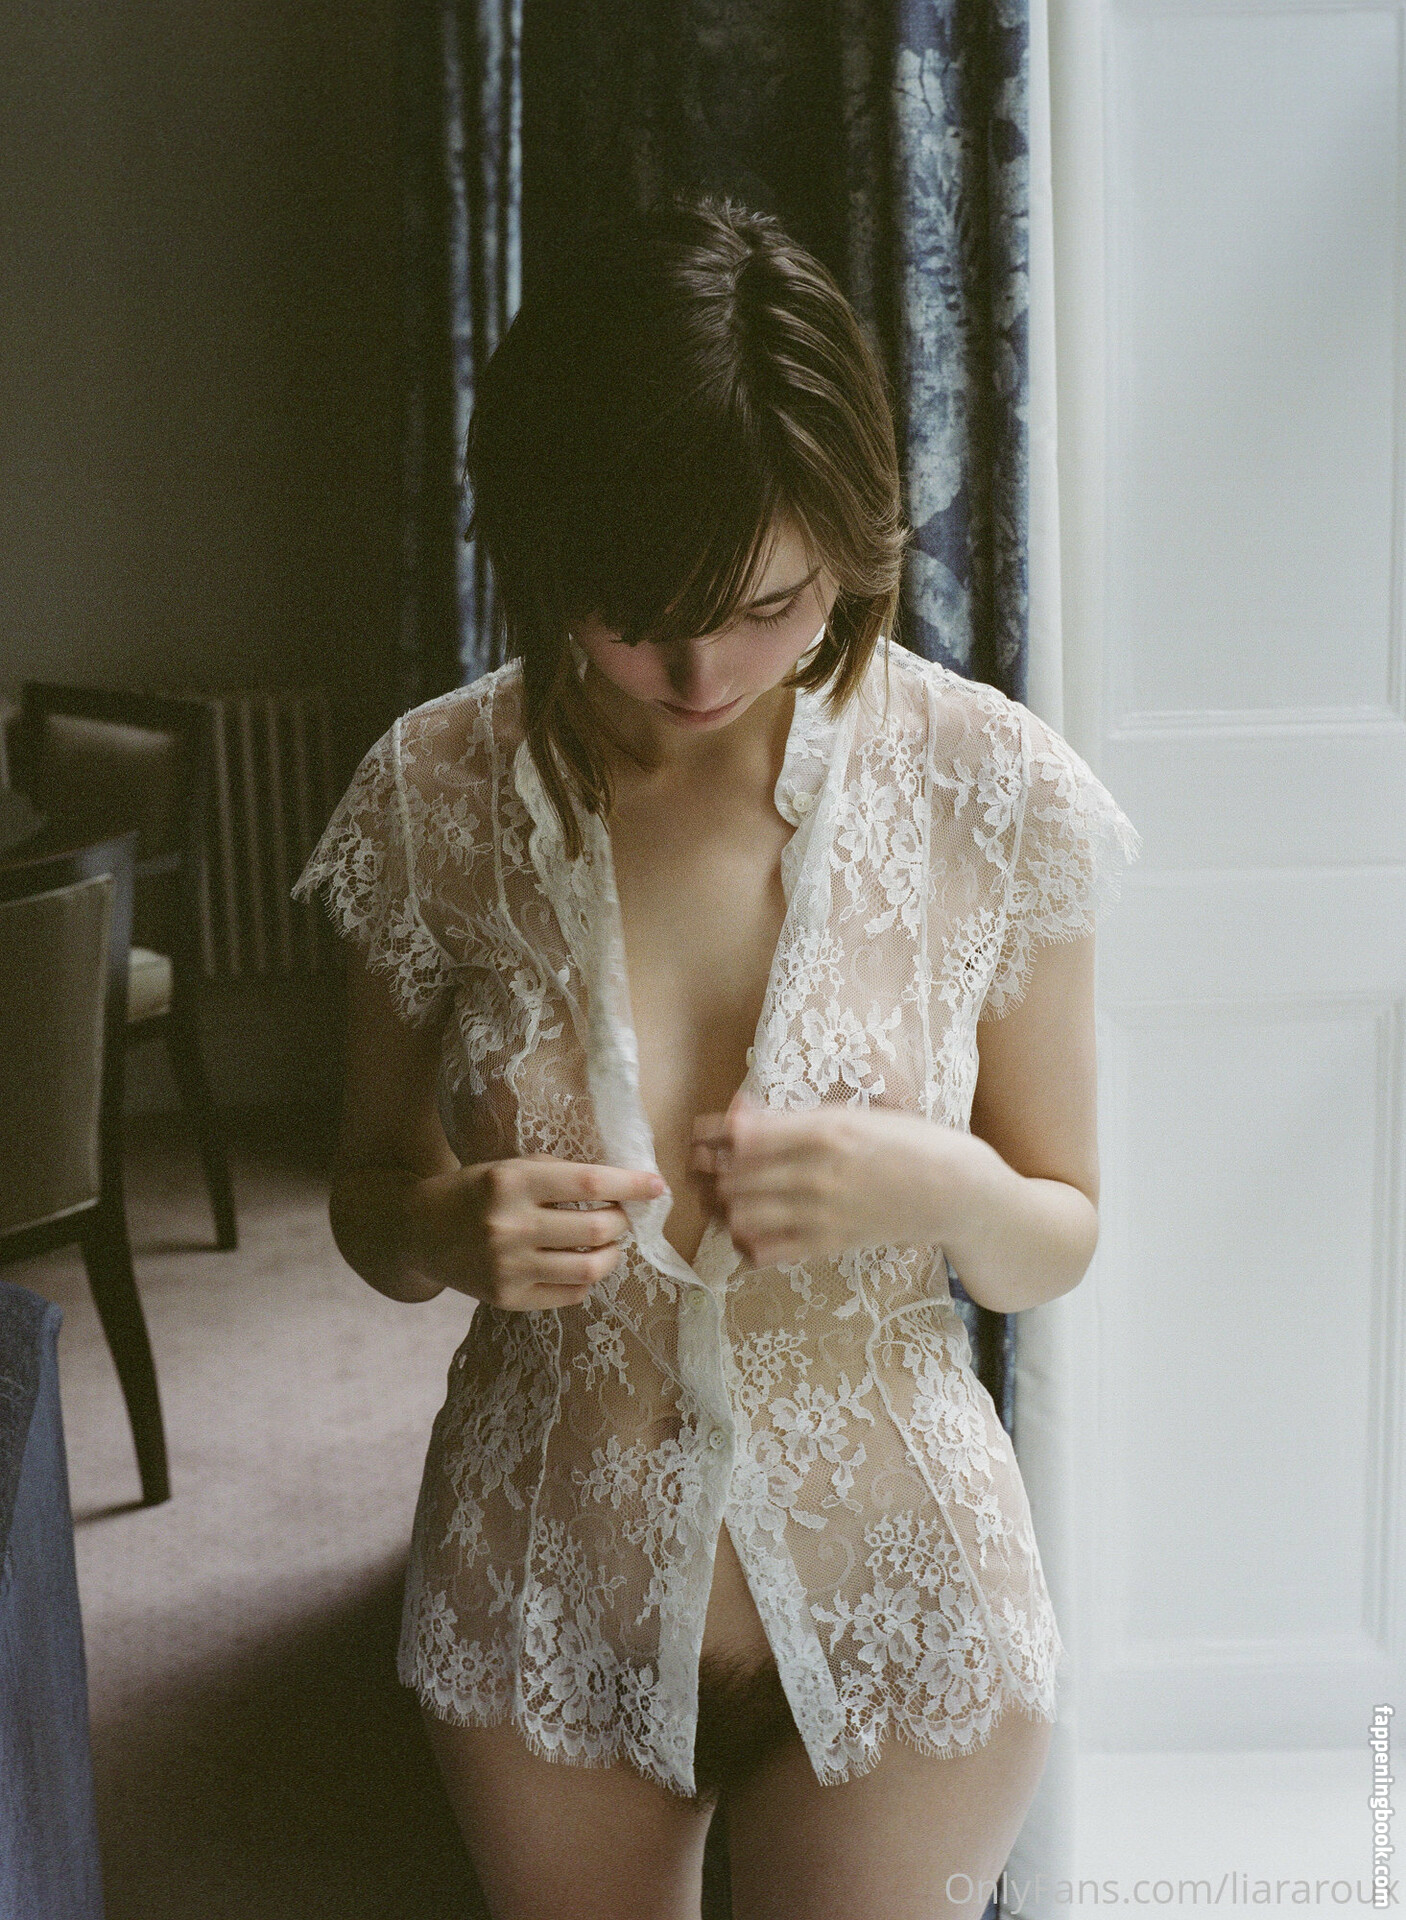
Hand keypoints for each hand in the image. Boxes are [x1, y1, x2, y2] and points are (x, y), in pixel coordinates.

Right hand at [409, 1156, 665, 1310]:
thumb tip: (620, 1183)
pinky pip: (571, 1293)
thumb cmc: (473, 1192)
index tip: (657, 1186)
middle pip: (597, 1227)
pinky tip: (580, 1264)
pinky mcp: (506, 1298)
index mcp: (511, 1181)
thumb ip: (556, 1173)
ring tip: (608, 1243)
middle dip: (622, 1221)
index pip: (589, 1181)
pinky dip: (587, 1278)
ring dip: (612, 1253)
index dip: (631, 1183)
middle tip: (621, 1216)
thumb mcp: (507, 1166)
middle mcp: (510, 1224)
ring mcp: (508, 1266)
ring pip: (590, 1267)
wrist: (417, 1230)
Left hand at [689, 1094, 971, 1269]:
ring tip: (730, 1195)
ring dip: (727, 1205)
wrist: (954, 1191)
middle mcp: (817, 1173)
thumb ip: (793, 1117)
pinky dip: (748, 1241)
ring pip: (742, 1215)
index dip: (712, 1135)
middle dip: (712, 1169)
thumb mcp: (853, 1114)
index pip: (743, 1137)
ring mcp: (821, 1213)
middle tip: (707, 1164)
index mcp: (824, 1131)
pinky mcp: (828, 1245)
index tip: (701, 1133)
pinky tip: (754, 1228)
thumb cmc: (906, 1142)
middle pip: (734, 1177)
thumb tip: (739, 1112)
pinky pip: (766, 1251)